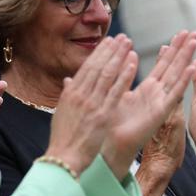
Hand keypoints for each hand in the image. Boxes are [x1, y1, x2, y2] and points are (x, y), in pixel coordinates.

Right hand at [46, 35, 137, 174]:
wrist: (64, 159)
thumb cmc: (64, 140)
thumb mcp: (62, 113)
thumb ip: (68, 95)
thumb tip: (69, 81)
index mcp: (70, 94)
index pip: (87, 68)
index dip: (99, 53)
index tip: (109, 42)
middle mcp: (80, 95)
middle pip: (97, 66)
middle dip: (111, 50)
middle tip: (122, 37)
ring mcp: (91, 104)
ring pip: (107, 74)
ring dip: (119, 56)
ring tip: (129, 43)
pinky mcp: (103, 114)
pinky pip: (116, 91)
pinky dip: (124, 75)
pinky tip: (133, 63)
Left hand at [100, 30, 195, 176]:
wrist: (112, 147)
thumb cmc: (112, 126)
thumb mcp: (115, 96)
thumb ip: (118, 79)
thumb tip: (117, 59)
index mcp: (146, 91)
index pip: (161, 66)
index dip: (170, 50)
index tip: (178, 35)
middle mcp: (156, 95)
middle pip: (172, 67)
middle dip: (182, 49)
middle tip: (192, 32)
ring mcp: (160, 103)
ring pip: (176, 76)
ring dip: (186, 58)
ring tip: (195, 41)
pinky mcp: (161, 113)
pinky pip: (175, 95)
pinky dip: (184, 81)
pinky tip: (193, 68)